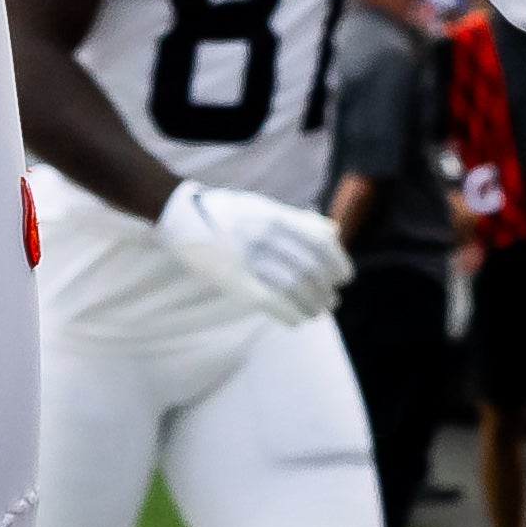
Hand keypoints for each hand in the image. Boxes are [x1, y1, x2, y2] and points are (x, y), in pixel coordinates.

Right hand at [151, 181, 353, 323]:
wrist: (181, 216)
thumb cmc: (226, 212)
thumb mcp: (262, 206)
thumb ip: (298, 220)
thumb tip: (333, 232)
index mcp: (273, 215)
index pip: (318, 243)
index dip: (337, 263)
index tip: (344, 277)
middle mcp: (264, 235)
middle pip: (309, 269)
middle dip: (325, 289)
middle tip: (331, 301)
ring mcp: (248, 258)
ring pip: (293, 288)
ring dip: (312, 305)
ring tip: (318, 312)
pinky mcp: (234, 280)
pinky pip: (271, 301)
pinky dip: (289, 314)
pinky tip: (297, 320)